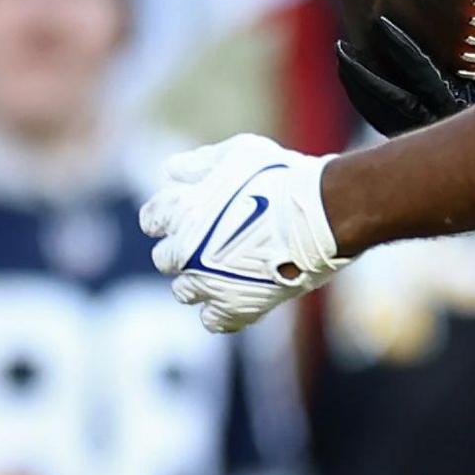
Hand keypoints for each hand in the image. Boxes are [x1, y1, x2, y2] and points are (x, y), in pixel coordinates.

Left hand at [143, 136, 344, 332]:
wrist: (323, 213)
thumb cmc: (283, 177)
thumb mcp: (239, 153)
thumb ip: (200, 163)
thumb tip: (172, 172)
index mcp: (180, 211)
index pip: (152, 219)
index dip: (168, 216)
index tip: (186, 213)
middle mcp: (185, 250)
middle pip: (165, 259)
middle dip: (184, 250)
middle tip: (213, 241)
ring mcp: (208, 283)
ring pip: (184, 291)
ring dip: (199, 281)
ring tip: (228, 269)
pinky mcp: (236, 307)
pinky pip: (214, 321)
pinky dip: (221, 311)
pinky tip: (237, 295)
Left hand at [338, 13, 474, 135]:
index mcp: (467, 108)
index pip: (423, 76)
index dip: (400, 51)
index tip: (380, 26)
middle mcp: (446, 126)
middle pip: (390, 103)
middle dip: (362, 76)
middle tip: (342, 48)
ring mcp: (435, 136)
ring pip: (385, 117)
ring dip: (361, 89)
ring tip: (346, 59)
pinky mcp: (430, 138)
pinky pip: (391, 123)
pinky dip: (374, 102)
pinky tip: (363, 82)